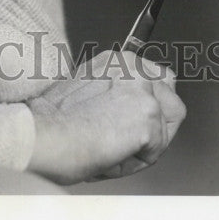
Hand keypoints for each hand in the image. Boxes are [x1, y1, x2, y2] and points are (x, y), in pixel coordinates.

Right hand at [27, 49, 185, 184]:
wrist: (47, 135)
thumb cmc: (54, 123)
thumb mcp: (83, 94)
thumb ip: (113, 94)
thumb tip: (129, 111)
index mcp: (114, 60)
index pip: (155, 77)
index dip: (148, 104)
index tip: (130, 121)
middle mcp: (130, 64)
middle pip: (171, 96)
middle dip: (157, 121)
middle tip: (128, 138)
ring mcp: (142, 87)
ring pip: (169, 122)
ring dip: (150, 142)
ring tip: (117, 147)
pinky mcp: (148, 111)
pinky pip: (157, 147)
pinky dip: (139, 159)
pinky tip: (115, 153)